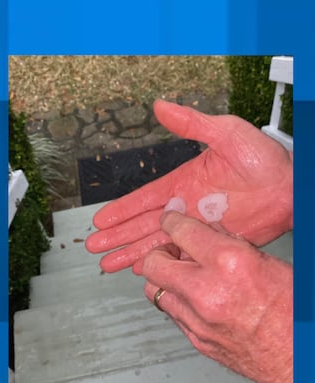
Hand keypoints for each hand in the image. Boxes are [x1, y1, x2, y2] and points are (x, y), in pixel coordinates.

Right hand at [85, 100, 292, 272]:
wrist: (293, 187)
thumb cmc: (266, 156)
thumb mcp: (226, 133)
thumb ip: (192, 123)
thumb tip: (161, 106)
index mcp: (182, 183)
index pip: (143, 200)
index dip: (120, 211)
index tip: (100, 221)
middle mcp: (186, 208)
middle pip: (142, 226)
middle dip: (117, 237)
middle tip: (94, 247)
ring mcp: (198, 228)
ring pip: (156, 244)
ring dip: (132, 254)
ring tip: (108, 265)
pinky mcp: (213, 243)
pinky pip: (182, 256)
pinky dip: (162, 265)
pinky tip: (143, 272)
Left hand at [140, 212, 291, 382]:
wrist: (300, 354)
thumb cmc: (294, 310)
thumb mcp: (267, 262)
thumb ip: (232, 245)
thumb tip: (208, 231)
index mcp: (229, 263)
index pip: (181, 232)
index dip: (171, 222)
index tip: (169, 221)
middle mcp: (207, 291)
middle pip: (154, 264)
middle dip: (160, 253)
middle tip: (173, 252)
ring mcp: (197, 319)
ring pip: (154, 291)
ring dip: (165, 280)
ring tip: (182, 276)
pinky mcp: (196, 339)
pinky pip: (172, 314)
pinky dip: (178, 302)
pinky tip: (193, 298)